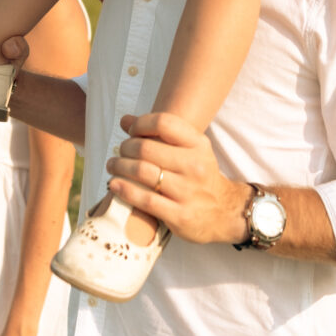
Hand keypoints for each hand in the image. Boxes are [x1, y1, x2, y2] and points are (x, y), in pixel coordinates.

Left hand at [106, 113, 247, 244]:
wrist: (224, 212)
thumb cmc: (199, 175)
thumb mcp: (190, 149)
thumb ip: (159, 133)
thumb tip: (125, 120)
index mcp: (198, 144)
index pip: (164, 123)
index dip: (141, 124)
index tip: (131, 131)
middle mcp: (195, 166)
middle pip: (147, 148)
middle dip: (125, 148)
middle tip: (119, 151)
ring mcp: (188, 192)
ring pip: (142, 172)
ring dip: (120, 167)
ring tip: (112, 165)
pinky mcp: (180, 215)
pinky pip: (145, 200)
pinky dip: (124, 190)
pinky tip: (114, 184)